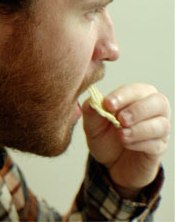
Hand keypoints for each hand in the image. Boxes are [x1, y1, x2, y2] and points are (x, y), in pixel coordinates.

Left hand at [82, 83, 170, 198]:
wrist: (110, 163)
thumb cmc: (105, 137)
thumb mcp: (93, 124)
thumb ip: (92, 111)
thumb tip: (92, 101)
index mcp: (138, 97)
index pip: (138, 89)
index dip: (124, 95)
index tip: (108, 104)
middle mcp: (154, 111)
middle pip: (159, 102)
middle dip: (138, 110)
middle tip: (120, 119)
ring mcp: (159, 130)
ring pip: (161, 124)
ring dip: (139, 129)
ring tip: (120, 135)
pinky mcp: (159, 148)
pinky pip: (156, 144)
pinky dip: (139, 144)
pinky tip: (126, 144)